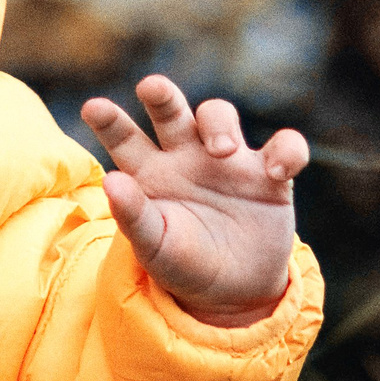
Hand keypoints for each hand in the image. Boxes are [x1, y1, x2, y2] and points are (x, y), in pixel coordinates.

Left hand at [79, 76, 307, 328]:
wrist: (234, 293)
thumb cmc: (183, 265)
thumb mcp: (153, 247)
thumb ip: (132, 215)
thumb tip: (109, 180)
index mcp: (149, 172)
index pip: (124, 138)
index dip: (110, 121)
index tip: (92, 108)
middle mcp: (185, 157)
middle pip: (171, 112)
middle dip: (162, 95)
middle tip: (151, 87)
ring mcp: (228, 161)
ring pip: (219, 115)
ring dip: (218, 123)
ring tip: (221, 151)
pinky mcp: (270, 175)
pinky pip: (285, 146)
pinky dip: (287, 150)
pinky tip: (276, 172)